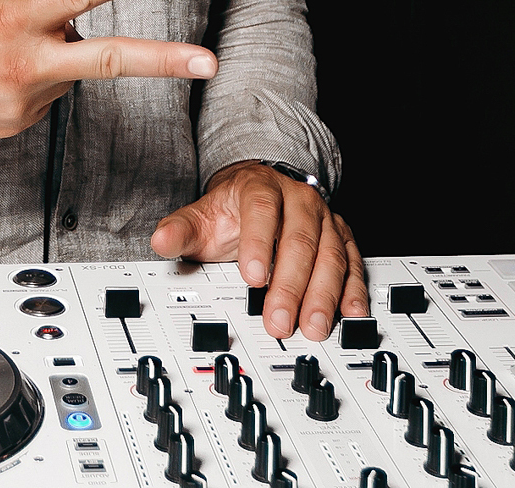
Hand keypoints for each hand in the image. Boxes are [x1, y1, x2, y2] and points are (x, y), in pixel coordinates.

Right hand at [0, 0, 217, 137]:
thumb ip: (34, 3)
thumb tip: (68, 23)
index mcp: (14, 20)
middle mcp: (24, 65)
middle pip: (106, 60)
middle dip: (164, 61)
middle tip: (209, 61)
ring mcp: (21, 103)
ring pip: (67, 71)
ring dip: (51, 54)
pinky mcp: (14, 127)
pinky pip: (43, 94)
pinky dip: (29, 78)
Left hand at [150, 160, 367, 339]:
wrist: (262, 191)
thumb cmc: (233, 211)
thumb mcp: (204, 216)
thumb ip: (182, 230)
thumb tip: (160, 241)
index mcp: (262, 188)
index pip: (262, 210)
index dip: (259, 242)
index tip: (253, 277)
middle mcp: (298, 200)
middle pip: (300, 239)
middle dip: (291, 283)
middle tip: (279, 320)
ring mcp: (324, 219)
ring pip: (330, 253)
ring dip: (324, 293)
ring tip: (313, 326)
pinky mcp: (342, 238)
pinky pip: (353, 263)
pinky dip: (354, 289)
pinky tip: (350, 313)